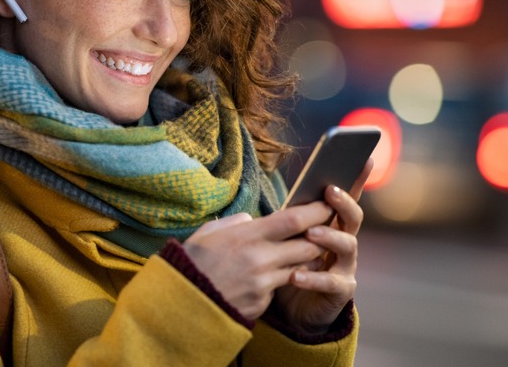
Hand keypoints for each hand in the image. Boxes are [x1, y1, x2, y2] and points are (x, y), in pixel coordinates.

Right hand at [182, 202, 335, 320]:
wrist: (179, 303)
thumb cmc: (192, 262)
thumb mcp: (209, 233)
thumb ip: (236, 223)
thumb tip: (254, 221)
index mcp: (247, 236)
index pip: (294, 220)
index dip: (316, 211)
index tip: (327, 205)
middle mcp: (260, 259)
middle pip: (308, 245)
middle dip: (321, 237)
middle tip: (326, 229)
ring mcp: (262, 284)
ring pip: (301, 268)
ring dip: (307, 260)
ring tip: (305, 252)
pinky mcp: (261, 303)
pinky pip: (280, 287)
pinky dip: (282, 280)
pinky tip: (272, 276)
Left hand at [271, 158, 373, 333]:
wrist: (293, 309)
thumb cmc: (291, 264)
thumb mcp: (288, 239)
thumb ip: (291, 221)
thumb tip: (282, 202)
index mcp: (332, 224)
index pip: (346, 197)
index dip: (356, 178)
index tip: (365, 157)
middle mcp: (344, 241)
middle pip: (353, 217)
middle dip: (343, 202)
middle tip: (329, 191)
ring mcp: (346, 266)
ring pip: (347, 245)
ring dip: (330, 236)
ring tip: (311, 233)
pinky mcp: (341, 290)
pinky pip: (331, 281)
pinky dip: (313, 277)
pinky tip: (295, 275)